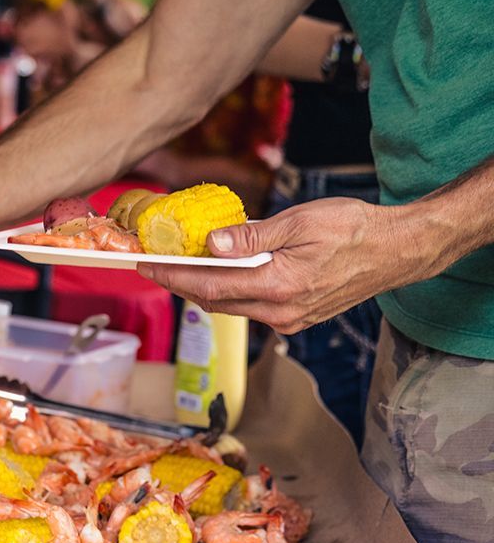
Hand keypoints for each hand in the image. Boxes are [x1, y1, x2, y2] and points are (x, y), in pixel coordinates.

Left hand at [136, 198, 413, 333]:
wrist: (398, 251)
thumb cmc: (353, 229)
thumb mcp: (300, 221)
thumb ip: (253, 236)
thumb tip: (212, 244)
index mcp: (280, 285)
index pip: (209, 286)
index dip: (172, 277)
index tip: (144, 265)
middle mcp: (281, 311)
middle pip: (214, 301)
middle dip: (180, 283)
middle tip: (154, 263)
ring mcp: (289, 320)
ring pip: (231, 306)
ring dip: (203, 288)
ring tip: (179, 266)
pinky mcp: (296, 319)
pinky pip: (250, 308)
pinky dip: (229, 292)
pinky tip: (219, 273)